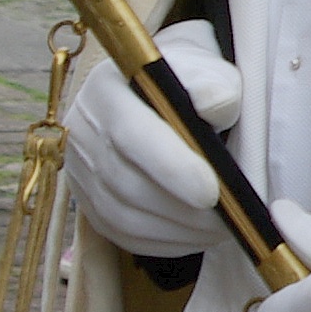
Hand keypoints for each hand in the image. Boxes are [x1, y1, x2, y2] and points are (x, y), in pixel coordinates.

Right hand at [62, 20, 240, 258]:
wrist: (160, 93)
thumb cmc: (190, 82)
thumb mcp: (206, 69)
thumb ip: (215, 83)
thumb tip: (217, 104)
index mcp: (107, 90)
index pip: (131, 135)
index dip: (171, 167)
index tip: (212, 192)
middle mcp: (83, 132)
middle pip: (127, 183)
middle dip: (183, 210)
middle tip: (230, 219)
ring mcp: (80, 172)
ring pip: (125, 217)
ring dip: (178, 230)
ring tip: (223, 229)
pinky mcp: (89, 203)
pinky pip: (123, 235)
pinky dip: (165, 242)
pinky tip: (198, 236)